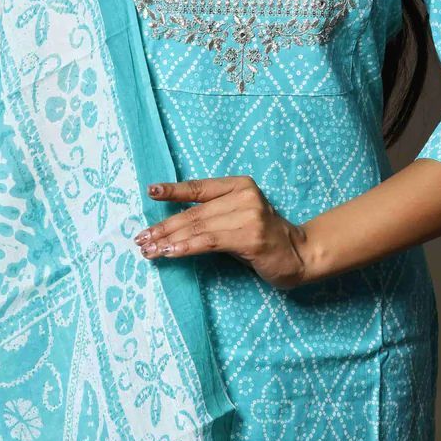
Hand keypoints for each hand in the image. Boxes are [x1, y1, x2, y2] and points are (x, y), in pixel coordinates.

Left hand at [133, 174, 310, 290]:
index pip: (199, 187)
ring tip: (150, 249)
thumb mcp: (240, 217)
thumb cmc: (264, 238)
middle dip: (164, 226)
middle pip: (194, 212)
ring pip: (199, 227)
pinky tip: (170, 252)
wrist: (299, 255)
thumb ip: (213, 215)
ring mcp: (248, 216)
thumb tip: (171, 226)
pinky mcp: (249, 237)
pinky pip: (210, 242)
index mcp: (240, 185)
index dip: (173, 189)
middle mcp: (244, 196)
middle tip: (141, 238)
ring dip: (170, 240)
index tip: (151, 191)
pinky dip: (186, 247)